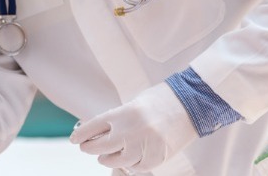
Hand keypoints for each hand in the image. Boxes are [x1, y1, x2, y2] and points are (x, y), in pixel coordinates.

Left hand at [70, 82, 197, 172]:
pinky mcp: (159, 156)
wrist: (192, 102)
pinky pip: (139, 167)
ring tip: (105, 157)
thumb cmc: (162, 99)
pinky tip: (128, 162)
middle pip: (100, 146)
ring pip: (118, 161)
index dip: (81, 134)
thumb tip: (98, 131)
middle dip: (90, 148)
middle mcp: (131, 129)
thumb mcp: (134, 103)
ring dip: (108, 160)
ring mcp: (145, 144)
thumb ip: (118, 118)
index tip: (74, 139)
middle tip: (87, 147)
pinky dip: (132, 166)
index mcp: (123, 112)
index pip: (93, 127)